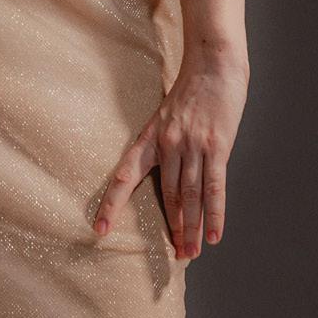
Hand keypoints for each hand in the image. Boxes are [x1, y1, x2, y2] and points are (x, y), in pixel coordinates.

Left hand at [92, 54, 248, 257]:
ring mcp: (193, 146)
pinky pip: (215, 187)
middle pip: (167, 196)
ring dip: (191, 228)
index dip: (111, 203)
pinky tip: (213, 236)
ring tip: (191, 253)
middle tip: (175, 256)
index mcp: (150, 136)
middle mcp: (168, 144)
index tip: (100, 229)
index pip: (124, 176)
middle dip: (172, 228)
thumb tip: (169, 169)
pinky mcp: (216, 146)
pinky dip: (214, 214)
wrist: (212, 61)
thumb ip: (165, 141)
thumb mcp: (167, 113)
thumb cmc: (192, 86)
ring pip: (190, 197)